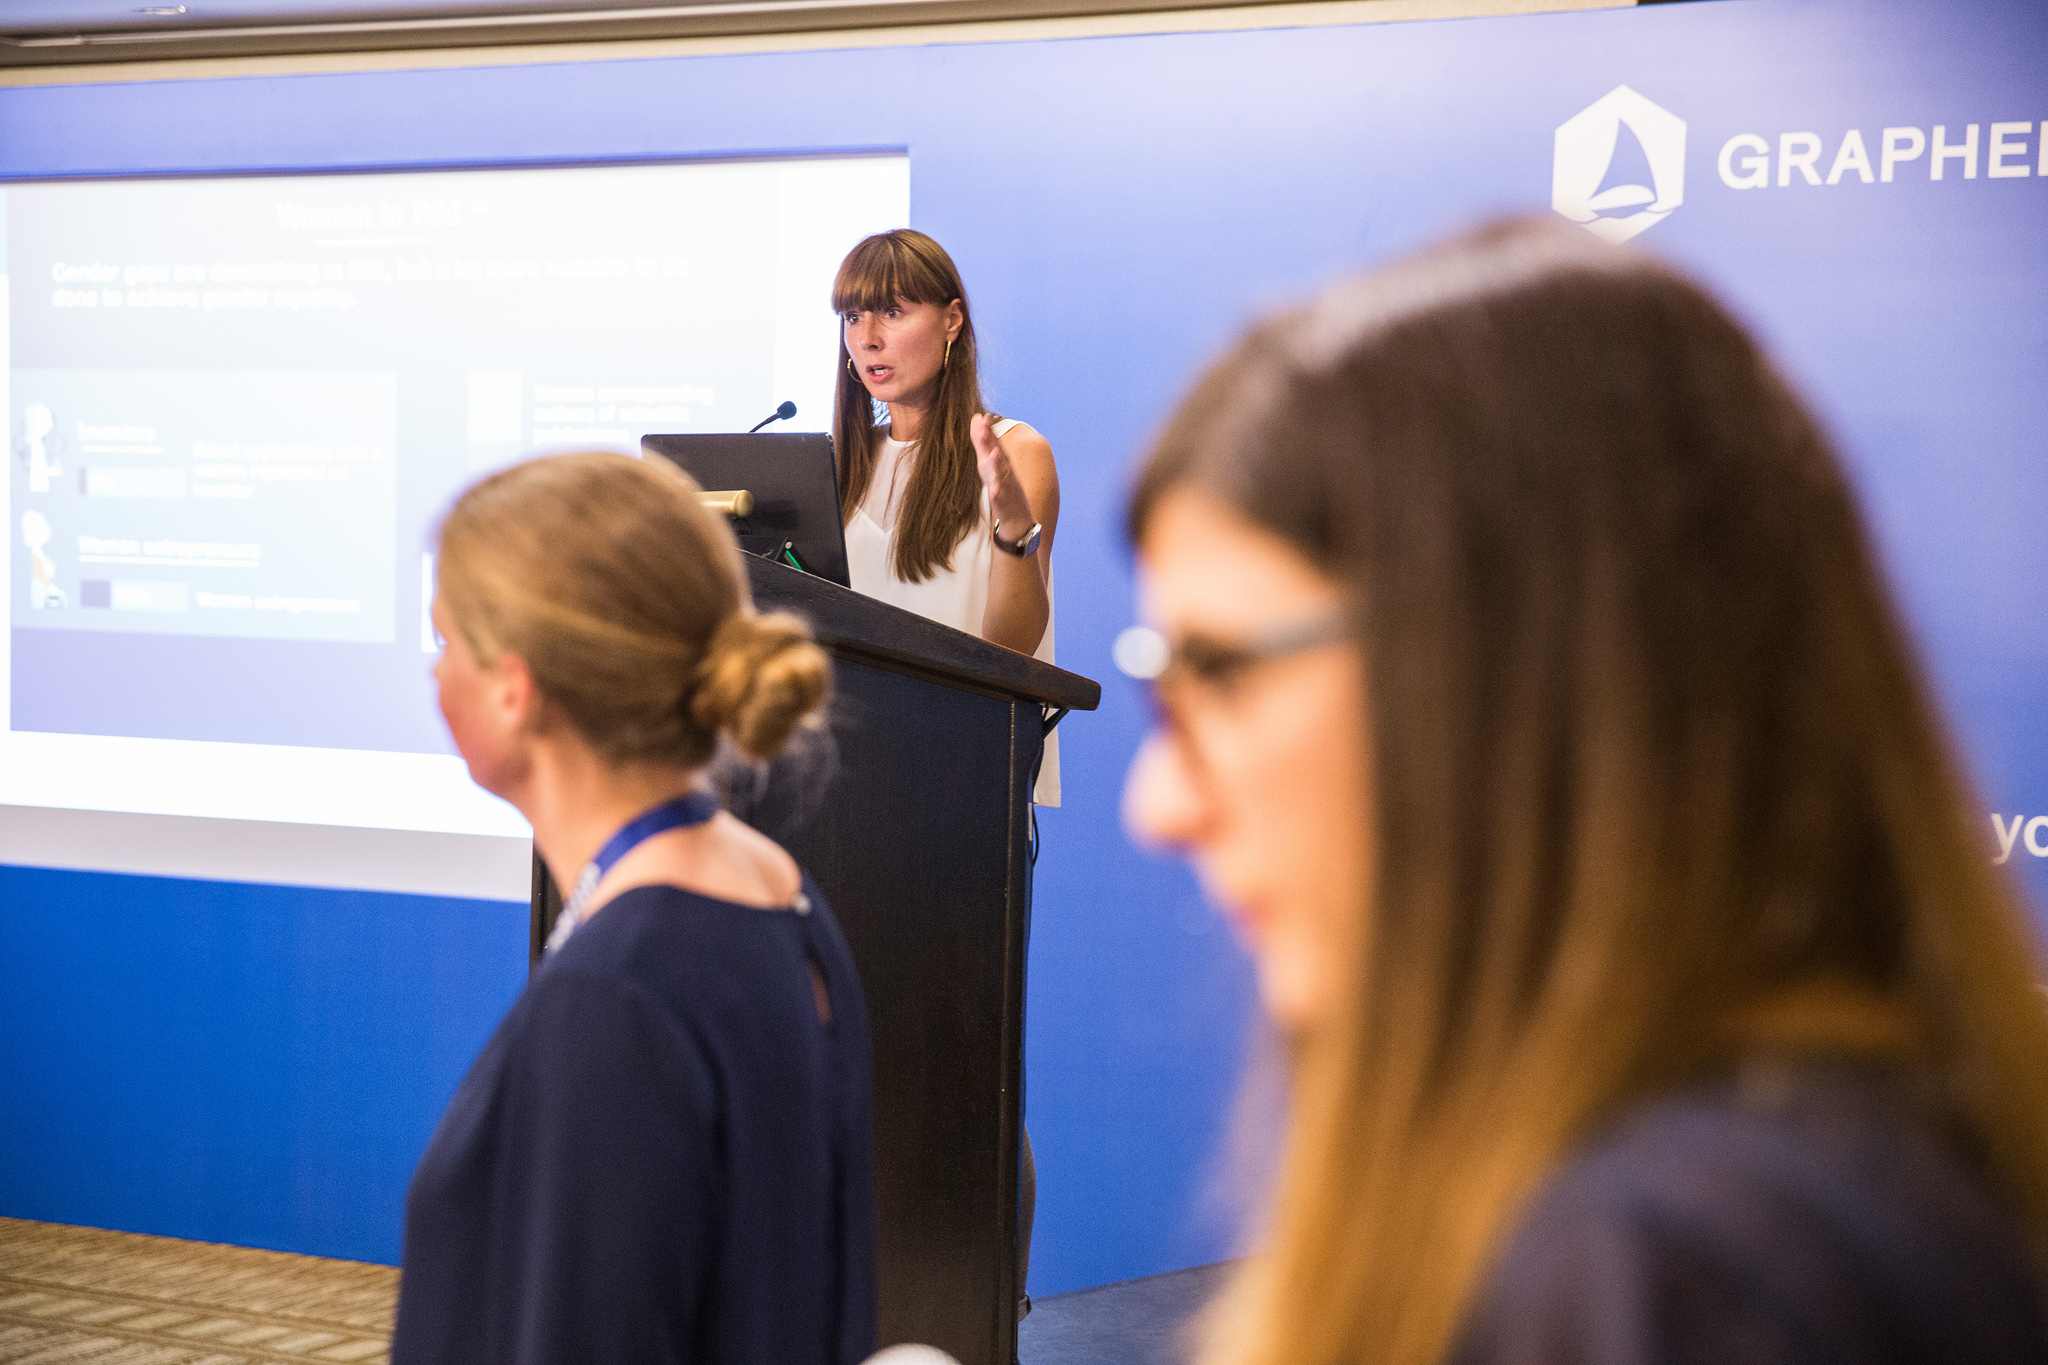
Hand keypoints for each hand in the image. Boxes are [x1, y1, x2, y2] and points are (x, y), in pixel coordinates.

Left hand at [971, 413, 1034, 531]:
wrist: (1017, 518)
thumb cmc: (1002, 486)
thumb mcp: (991, 462)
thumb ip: (984, 441)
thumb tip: (977, 417)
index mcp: (1000, 462)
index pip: (994, 443)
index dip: (988, 431)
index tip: (981, 417)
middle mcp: (1005, 471)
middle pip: (997, 454)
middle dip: (990, 442)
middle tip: (983, 427)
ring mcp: (1006, 487)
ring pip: (1001, 474)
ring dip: (996, 464)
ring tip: (990, 454)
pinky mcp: (1005, 503)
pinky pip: (1001, 498)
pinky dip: (998, 493)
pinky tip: (994, 490)